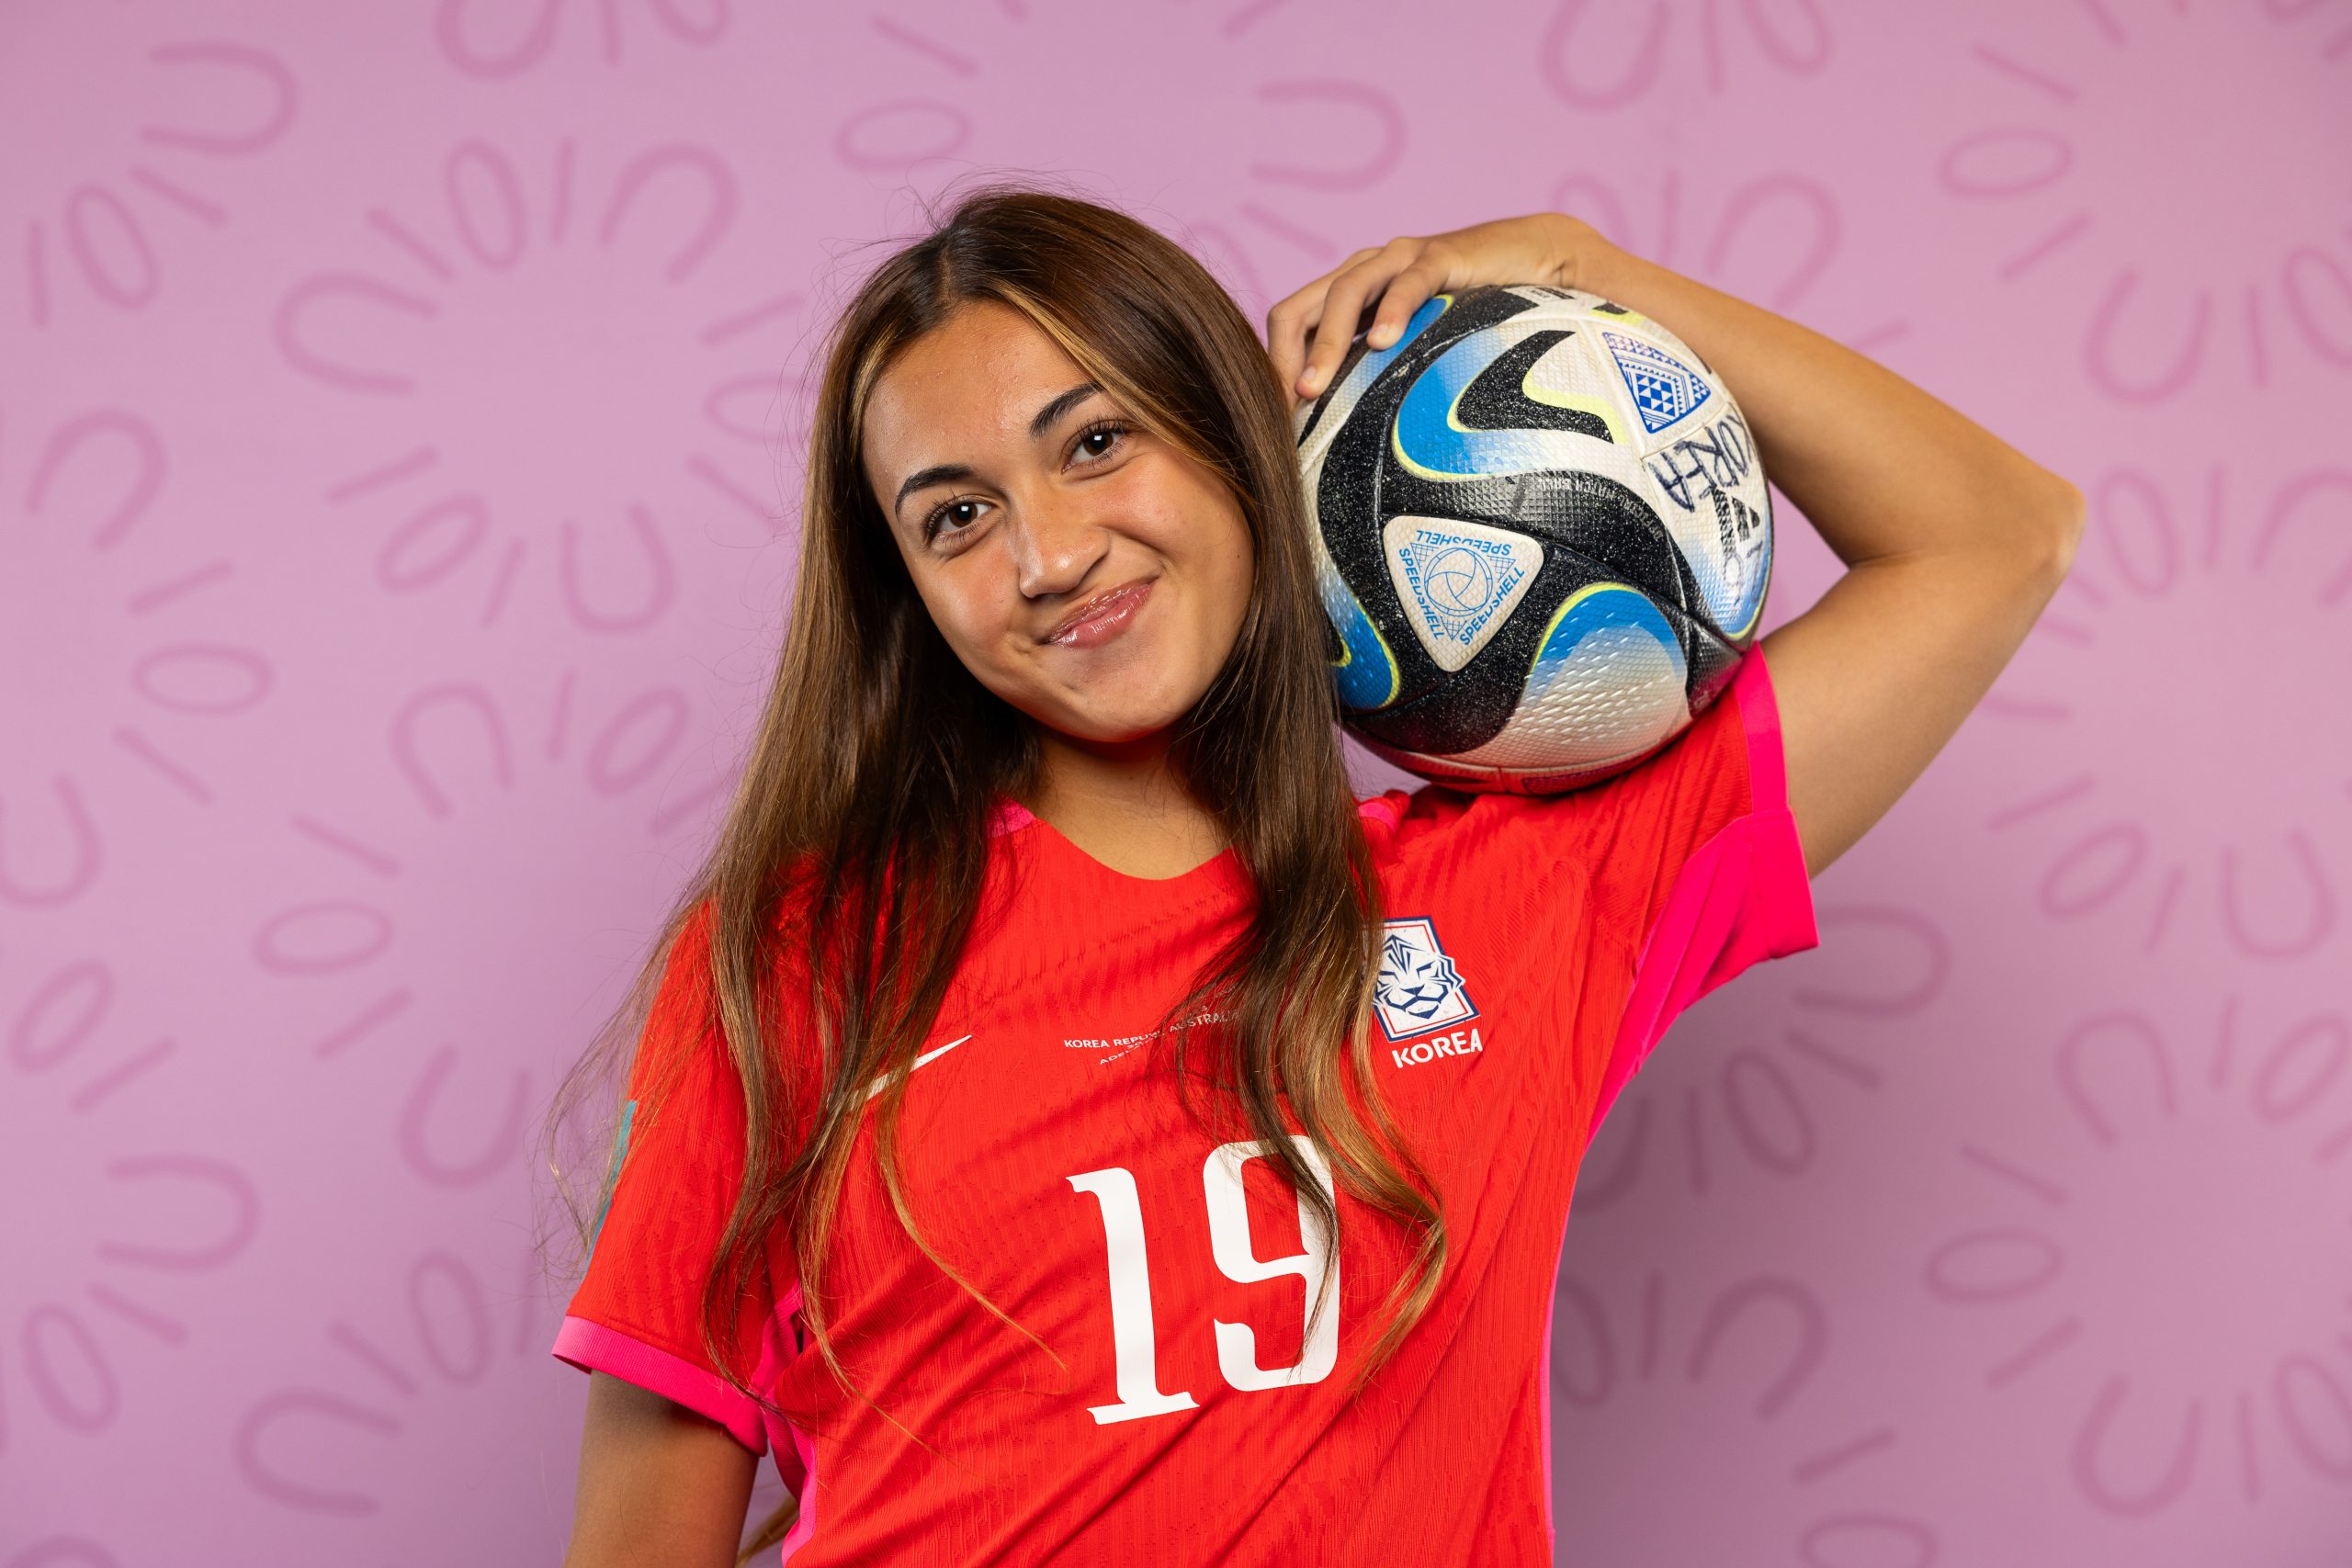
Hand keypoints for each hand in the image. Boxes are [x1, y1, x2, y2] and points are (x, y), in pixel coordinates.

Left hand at [1264, 212, 1613, 408]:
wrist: (1534, 256)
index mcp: (1350, 296)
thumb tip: (1355, 444)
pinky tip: (1383, 343)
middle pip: (1298, 308)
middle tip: (1285, 410)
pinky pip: (1409, 281)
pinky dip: (1391, 310)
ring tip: (1314, 388)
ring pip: (1344, 293)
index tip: (1276, 421)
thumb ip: (1384, 376)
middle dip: (1285, 361)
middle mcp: (1364, 272)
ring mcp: (1399, 259)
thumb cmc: (1474, 311)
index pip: (1290, 327)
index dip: (1276, 369)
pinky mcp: (1441, 255)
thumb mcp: (1417, 347)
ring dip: (1324, 343)